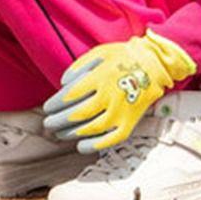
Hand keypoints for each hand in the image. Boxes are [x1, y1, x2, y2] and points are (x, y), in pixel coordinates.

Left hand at [43, 30, 195, 152]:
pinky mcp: (131, 122)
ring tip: (59, 134)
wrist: (154, 65)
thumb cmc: (122, 57)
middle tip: (48, 124)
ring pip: (92, 128)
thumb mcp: (98, 53)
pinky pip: (112, 139)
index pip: (70, 96)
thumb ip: (78, 67)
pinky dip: (96, 145)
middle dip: (59, 121)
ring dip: (72, 133)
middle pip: (78, 114)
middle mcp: (109, 97)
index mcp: (99, 78)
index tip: (46, 108)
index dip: (55, 104)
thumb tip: (63, 84)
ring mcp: (121, 111)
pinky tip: (81, 146)